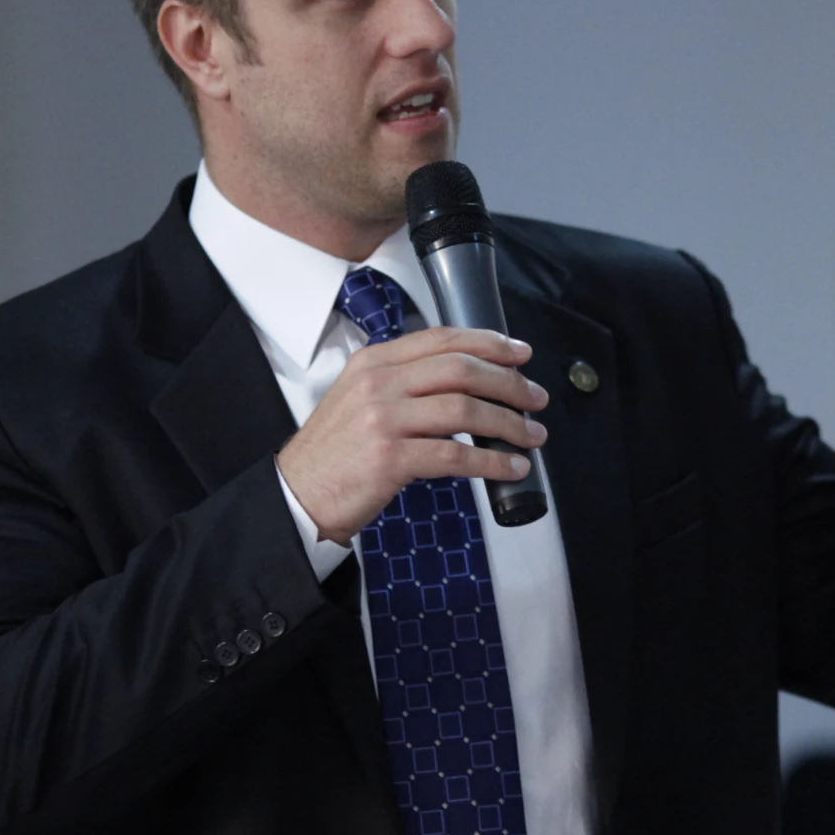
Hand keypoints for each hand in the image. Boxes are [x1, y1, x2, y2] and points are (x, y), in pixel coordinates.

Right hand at [277, 327, 547, 544]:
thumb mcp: (360, 399)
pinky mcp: (390, 458)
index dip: (489, 343)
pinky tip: (511, 466)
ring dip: (508, 423)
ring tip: (532, 435)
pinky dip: (491, 461)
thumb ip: (403, 383)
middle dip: (509, 383)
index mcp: (374, 362)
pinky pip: (455, 454)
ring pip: (464, 410)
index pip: (442, 339)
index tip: (521, 354)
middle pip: (461, 370)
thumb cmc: (336, 453)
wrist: (298, 495)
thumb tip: (467, 381)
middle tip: (536, 398)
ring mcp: (383, 420)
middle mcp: (378, 383)